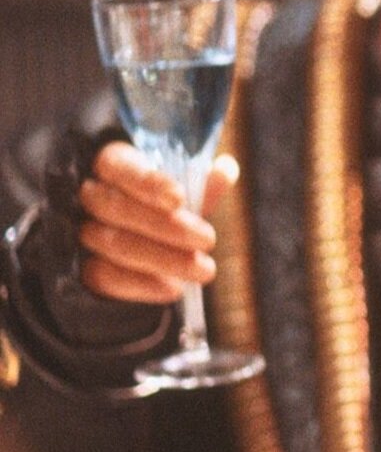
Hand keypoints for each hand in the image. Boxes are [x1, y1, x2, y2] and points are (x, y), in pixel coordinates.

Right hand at [74, 142, 237, 303]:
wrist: (142, 244)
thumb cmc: (165, 208)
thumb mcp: (184, 193)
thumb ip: (203, 184)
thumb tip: (225, 169)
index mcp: (114, 164)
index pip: (120, 167)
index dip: (148, 183)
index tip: (180, 199)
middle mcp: (91, 195)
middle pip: (115, 207)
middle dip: (167, 226)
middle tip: (209, 240)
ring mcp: (83, 232)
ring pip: (114, 243)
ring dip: (163, 259)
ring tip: (204, 270)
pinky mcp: (83, 268)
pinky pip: (104, 277)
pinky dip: (142, 285)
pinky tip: (173, 288)